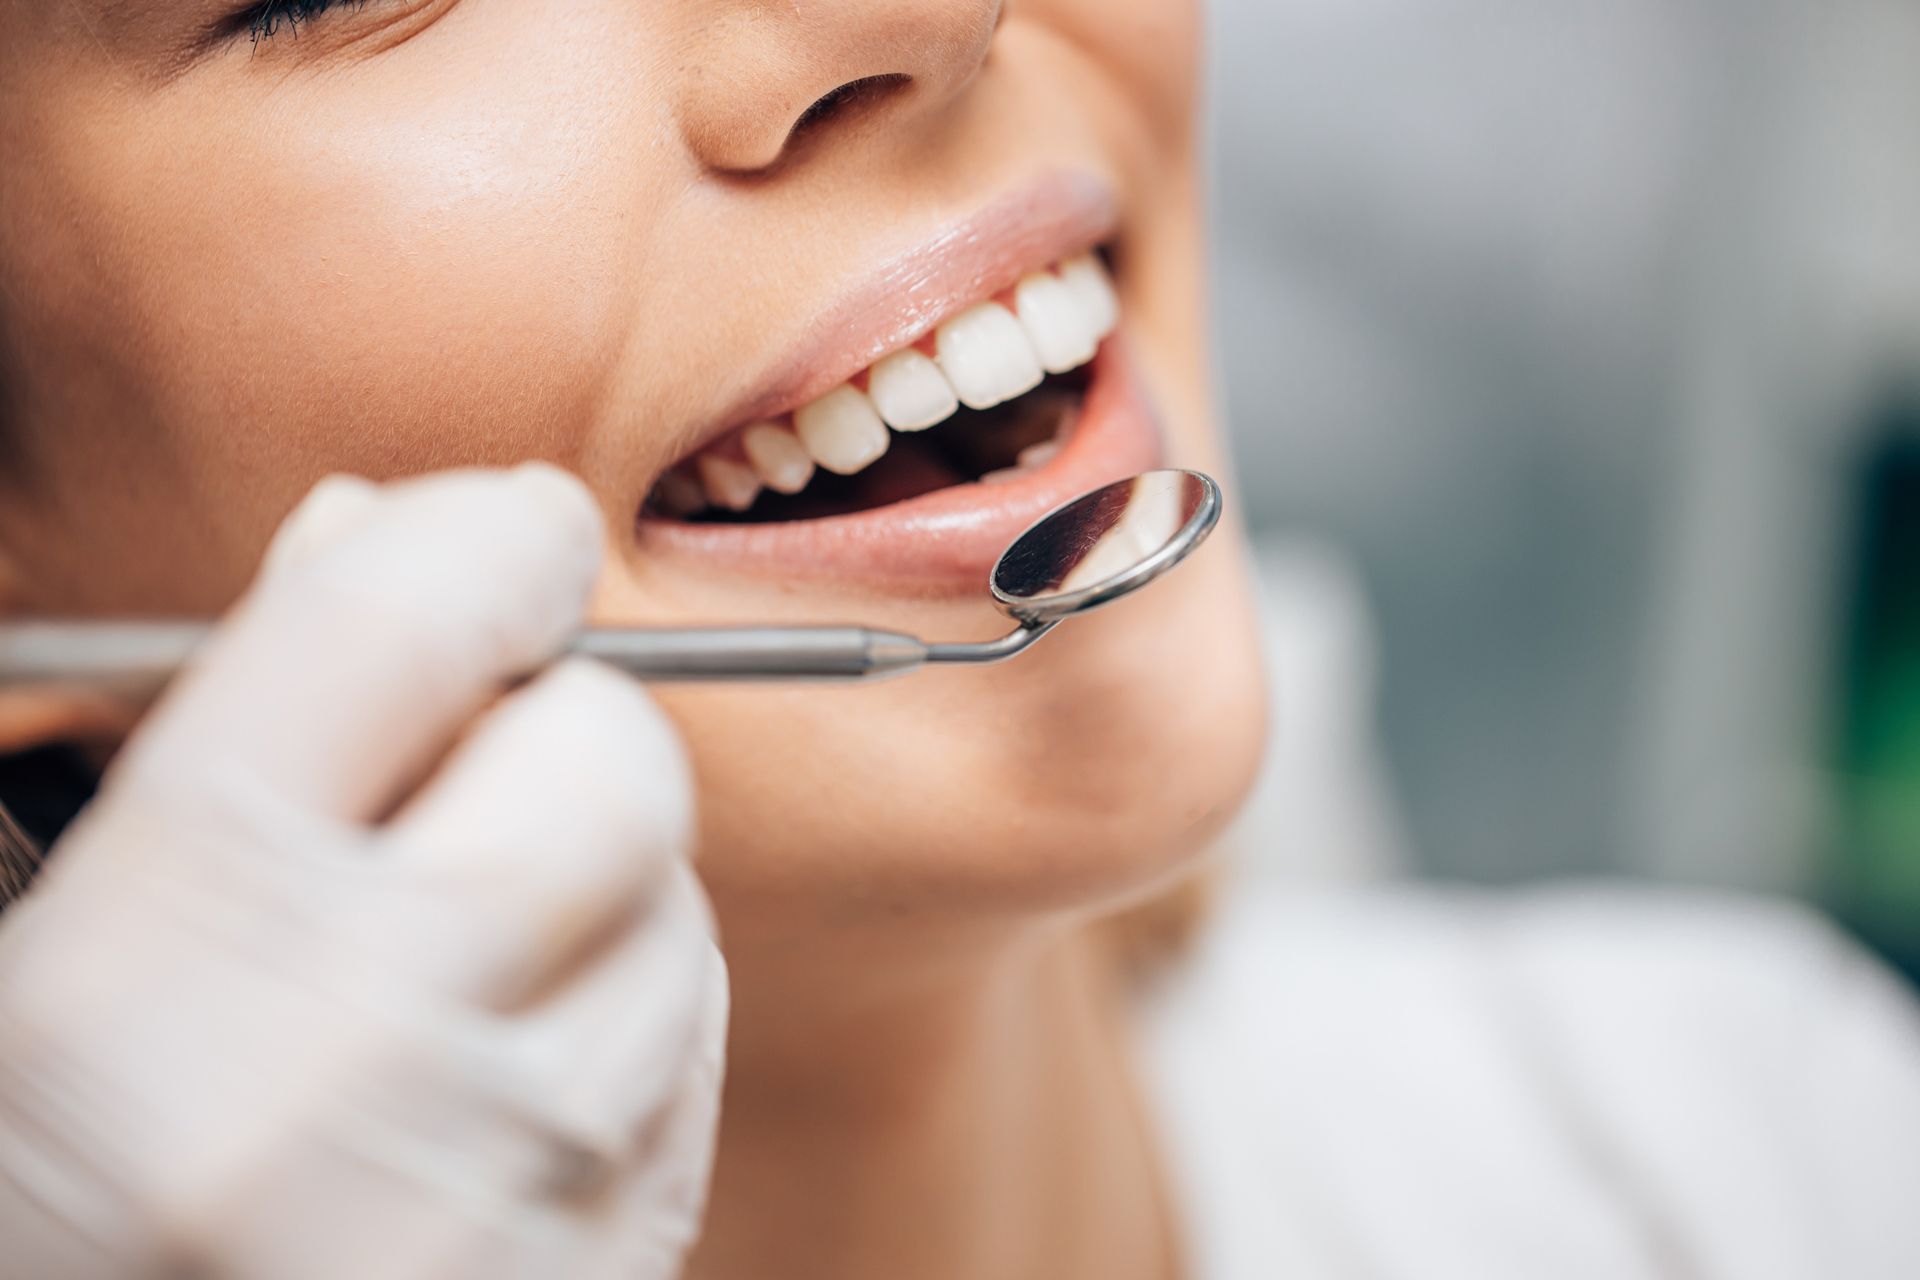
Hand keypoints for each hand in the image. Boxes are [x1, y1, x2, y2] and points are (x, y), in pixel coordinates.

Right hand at [0, 466, 726, 1279]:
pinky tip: (498, 1065)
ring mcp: (514, 1183)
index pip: (405, 617)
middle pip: (610, 749)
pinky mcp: (608, 1265)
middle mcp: (363, 1061)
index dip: (477, 534)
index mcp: (166, 951)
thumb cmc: (45, 1186)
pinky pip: (688, 1042)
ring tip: (442, 966)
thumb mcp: (48, 948)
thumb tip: (371, 536)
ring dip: (587, 884)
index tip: (497, 534)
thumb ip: (210, 728)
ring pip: (675, 896)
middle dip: (547, 727)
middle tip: (452, 781)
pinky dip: (623, 1010)